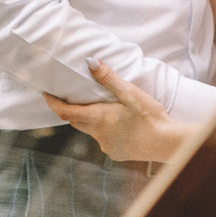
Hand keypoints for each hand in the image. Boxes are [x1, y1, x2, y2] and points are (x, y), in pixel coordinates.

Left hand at [43, 62, 190, 163]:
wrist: (168, 143)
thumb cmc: (150, 117)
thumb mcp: (130, 93)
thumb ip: (109, 78)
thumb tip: (91, 62)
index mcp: (98, 119)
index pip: (66, 113)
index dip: (54, 104)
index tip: (47, 95)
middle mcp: (98, 135)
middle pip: (77, 121)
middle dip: (73, 110)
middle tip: (75, 98)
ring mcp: (107, 147)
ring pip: (91, 131)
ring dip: (92, 121)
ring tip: (104, 109)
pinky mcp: (117, 154)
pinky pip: (104, 140)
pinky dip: (106, 131)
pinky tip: (121, 126)